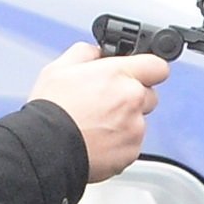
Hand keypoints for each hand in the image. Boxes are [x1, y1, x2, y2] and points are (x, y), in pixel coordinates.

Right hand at [25, 43, 168, 180]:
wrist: (45, 149)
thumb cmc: (50, 111)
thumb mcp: (59, 68)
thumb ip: (86, 53)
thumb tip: (97, 52)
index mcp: (118, 74)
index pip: (157, 65)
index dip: (147, 69)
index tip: (140, 74)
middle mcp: (132, 100)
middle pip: (149, 95)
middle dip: (133, 98)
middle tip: (107, 104)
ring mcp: (134, 128)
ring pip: (139, 121)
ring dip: (125, 122)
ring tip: (96, 127)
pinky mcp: (131, 152)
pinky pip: (132, 144)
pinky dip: (119, 144)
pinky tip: (98, 141)